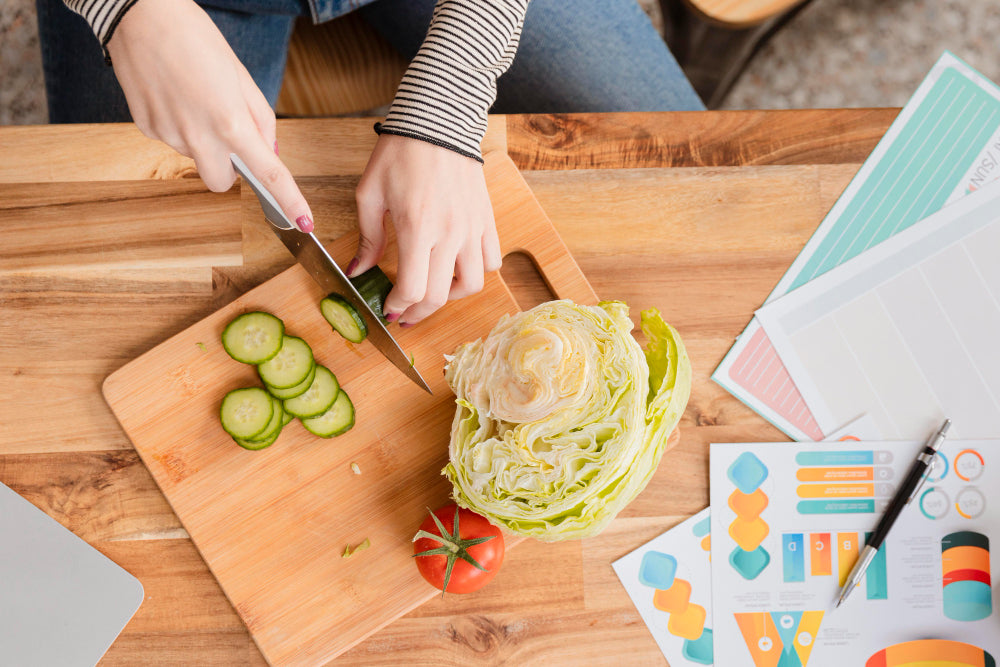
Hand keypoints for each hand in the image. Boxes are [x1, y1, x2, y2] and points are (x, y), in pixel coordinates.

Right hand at [107, 0, 312, 230]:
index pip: (268, 173)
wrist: (139, 13)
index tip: (305, 222)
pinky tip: (173, 94)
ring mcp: (168, 135)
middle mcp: (198, 136)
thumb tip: (268, 150)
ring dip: (201, 140)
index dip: (289, 201)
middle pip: (221, 183)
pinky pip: (172, 140)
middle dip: (230, 170)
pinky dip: (178, 125)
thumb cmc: (195, 37)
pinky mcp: (145, 127)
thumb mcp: (241, 76)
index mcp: (230, 122)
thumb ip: (260, 118)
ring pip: (195, 157)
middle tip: (228, 135)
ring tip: (194, 96)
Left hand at [351, 135, 501, 324]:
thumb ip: (367, 238)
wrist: (438, 121)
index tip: (388, 309)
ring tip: (434, 291)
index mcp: (417, 227)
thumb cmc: (401, 153)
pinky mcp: (486, 220)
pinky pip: (491, 260)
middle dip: (418, 312)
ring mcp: (472, 228)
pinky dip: (476, 271)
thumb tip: (357, 271)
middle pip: (439, 295)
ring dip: (450, 296)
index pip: (412, 289)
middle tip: (405, 313)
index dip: (398, 307)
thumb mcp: (370, 194)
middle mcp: (449, 233)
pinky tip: (457, 266)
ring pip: (472, 284)